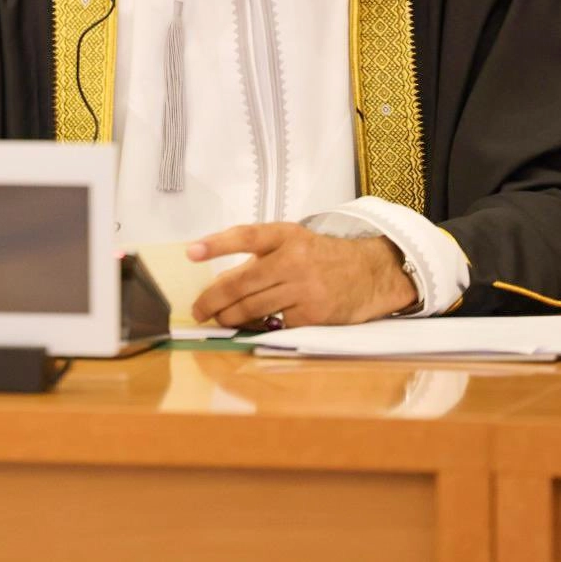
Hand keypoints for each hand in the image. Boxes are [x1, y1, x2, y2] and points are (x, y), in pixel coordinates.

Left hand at [187, 223, 418, 327]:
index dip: (216, 244)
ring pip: (252, 307)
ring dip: (228, 316)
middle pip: (240, 282)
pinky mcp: (312, 314)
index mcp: (285, 235)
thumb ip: (259, 257)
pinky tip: (249, 326)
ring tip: (218, 319)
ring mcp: (304, 288)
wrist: (369, 273)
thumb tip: (220, 284)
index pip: (246, 236)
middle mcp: (294, 259)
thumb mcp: (292, 243)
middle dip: (212, 299)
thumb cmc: (320, 257)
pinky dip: (257, 325)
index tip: (191, 252)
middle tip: (198, 309)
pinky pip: (274, 323)